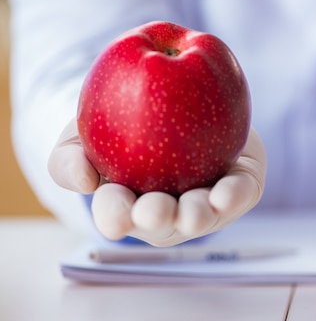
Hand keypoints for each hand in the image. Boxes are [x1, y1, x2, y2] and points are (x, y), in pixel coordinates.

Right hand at [48, 118, 266, 245]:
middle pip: (162, 225)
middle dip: (157, 220)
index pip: (116, 215)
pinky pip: (240, 195)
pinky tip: (228, 192)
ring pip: (202, 217)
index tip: (111, 197)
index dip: (113, 213)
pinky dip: (234, 195)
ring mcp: (205, 204)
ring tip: (195, 210)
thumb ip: (69, 155)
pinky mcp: (239, 188)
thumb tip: (83, 181)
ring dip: (197, 215)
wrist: (183, 95)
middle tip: (154, 209)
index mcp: (128, 205)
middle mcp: (168, 212)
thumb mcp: (85, 132)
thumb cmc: (125, 122)